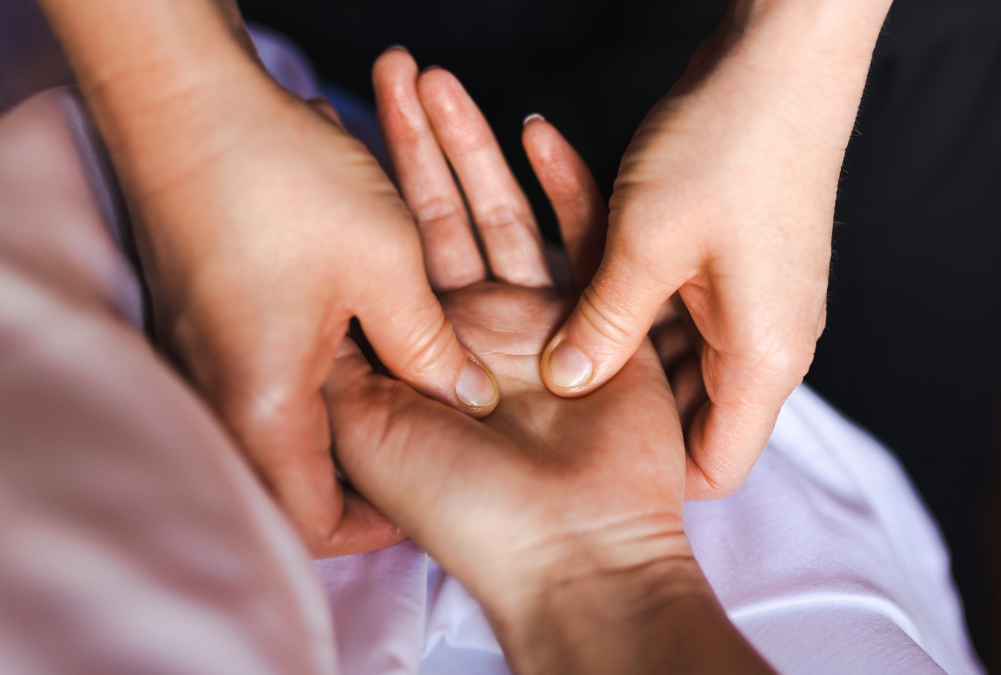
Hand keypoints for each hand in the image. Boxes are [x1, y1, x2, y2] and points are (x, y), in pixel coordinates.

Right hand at [38, 0, 500, 556]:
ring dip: (360, 396)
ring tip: (416, 371)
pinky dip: (332, 355)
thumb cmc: (282, 184)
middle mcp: (226, 393)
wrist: (184, 98)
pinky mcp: (214, 313)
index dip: (376, 524)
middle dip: (374, 456)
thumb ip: (432, 347)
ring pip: (300, 409)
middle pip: (307, 468)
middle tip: (436, 433)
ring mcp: (212, 353)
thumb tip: (467, 397)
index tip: (433, 490)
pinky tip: (371, 318)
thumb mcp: (388, 267)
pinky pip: (279, 362)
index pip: (314, 519)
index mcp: (263, 406)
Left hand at [325, 52, 773, 674]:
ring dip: (476, 150)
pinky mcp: (599, 318)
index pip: (387, 254)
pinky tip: (536, 132)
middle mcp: (476, 335)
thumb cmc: (464, 503)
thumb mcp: (364, 429)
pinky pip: (578, 237)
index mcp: (418, 357)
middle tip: (396, 72)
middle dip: (419, 147)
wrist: (571, 548)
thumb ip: (338, 356)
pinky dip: (563, 185)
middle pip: (443, 221)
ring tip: (443, 84)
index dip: (366, 191)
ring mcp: (540, 321)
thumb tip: (310, 295)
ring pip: (502, 216)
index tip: (339, 124)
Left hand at [538, 0, 890, 498]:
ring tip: (546, 329)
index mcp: (762, 360)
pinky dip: (631, 299)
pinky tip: (576, 272)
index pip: (714, 468)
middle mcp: (768, 343)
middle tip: (544, 401)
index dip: (651, 477)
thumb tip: (564, 384)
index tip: (577, 462)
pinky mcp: (739, 267)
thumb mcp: (645, 245)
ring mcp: (757, 304)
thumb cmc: (729, 146)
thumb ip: (602, 326)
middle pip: (690, 414)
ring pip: (672, 358)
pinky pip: (676, 308)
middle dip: (622, 409)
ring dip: (616, 343)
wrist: (784, 57)